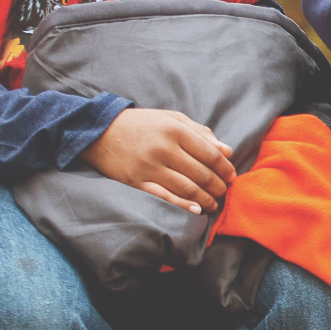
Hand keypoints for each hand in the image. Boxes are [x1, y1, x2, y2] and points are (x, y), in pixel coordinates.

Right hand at [82, 107, 235, 213]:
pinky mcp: (136, 182)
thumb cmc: (140, 124)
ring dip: (205, 199)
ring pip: (186, 188)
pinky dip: (182, 205)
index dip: (225, 168)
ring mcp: (149, 167)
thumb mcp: (171, 118)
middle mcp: (164, 149)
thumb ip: (200, 132)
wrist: (99, 131)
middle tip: (223, 192)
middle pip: (201, 174)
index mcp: (175, 130)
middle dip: (217, 186)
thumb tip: (226, 151)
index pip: (210, 154)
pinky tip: (195, 210)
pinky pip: (164, 197)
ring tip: (213, 204)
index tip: (231, 176)